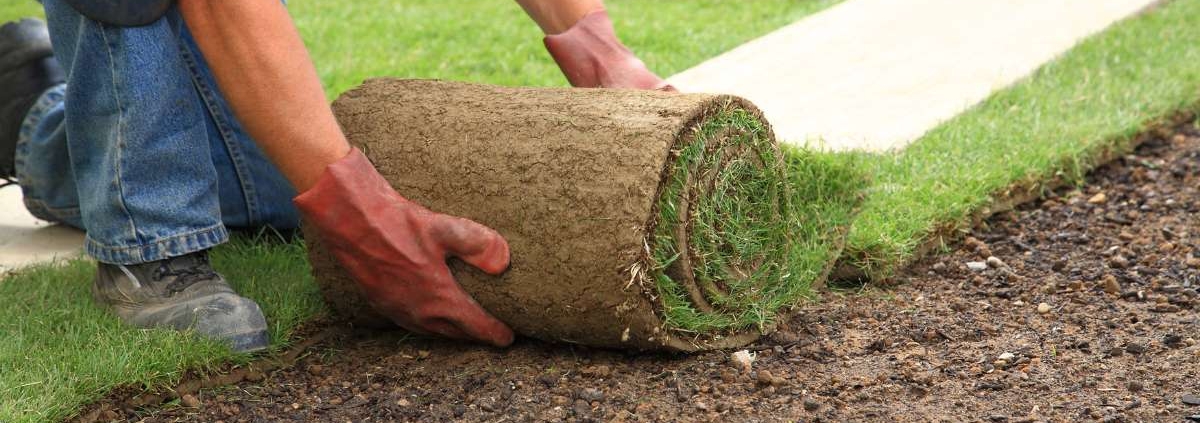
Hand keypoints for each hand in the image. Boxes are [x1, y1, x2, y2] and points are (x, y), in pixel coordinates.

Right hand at [295, 148, 513, 346]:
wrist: (351, 222)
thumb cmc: (398, 224)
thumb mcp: (445, 228)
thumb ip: (479, 244)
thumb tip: (504, 262)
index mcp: (438, 298)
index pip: (474, 325)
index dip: (494, 333)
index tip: (508, 337)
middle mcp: (419, 312)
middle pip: (454, 333)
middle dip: (474, 335)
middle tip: (491, 334)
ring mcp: (398, 310)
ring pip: (432, 331)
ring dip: (451, 332)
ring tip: (465, 328)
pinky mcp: (381, 303)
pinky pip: (412, 323)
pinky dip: (428, 325)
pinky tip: (430, 314)